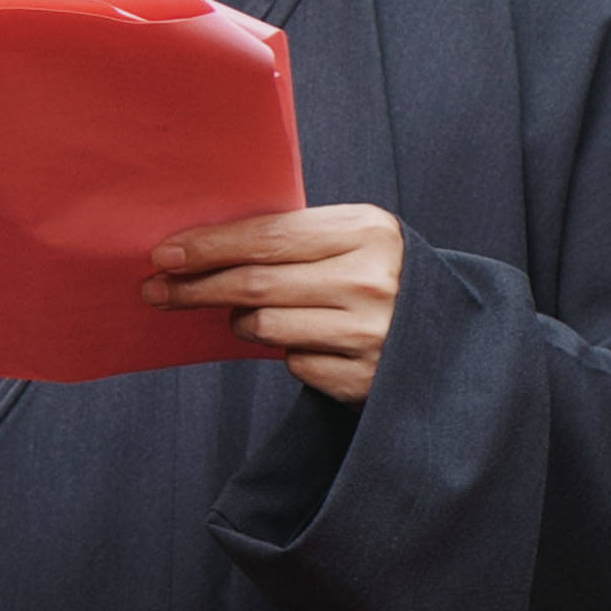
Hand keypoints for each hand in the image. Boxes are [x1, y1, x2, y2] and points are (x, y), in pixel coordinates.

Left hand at [146, 203, 406, 402]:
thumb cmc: (383, 275)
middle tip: (156, 290)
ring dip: (240, 321)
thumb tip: (203, 251)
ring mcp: (370, 334)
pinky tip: (304, 341)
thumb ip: (297, 239)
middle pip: (256, 284)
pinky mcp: (362, 379)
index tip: (165, 254)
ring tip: (241, 316)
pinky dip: (286, 351)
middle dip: (196, 288)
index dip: (210, 246)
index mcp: (367, 231)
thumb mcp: (355, 239)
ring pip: (265, 327)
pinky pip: (292, 363)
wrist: (454, 335)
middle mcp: (371, 281)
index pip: (268, 236)